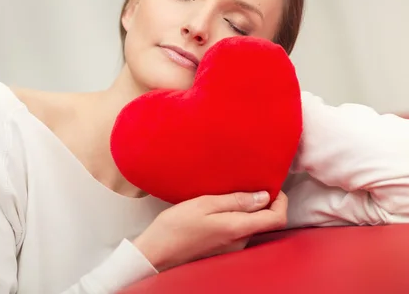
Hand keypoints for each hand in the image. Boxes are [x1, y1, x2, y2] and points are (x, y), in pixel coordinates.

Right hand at [133, 191, 287, 270]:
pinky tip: (217, 210)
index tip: (270, 185)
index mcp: (238, 228)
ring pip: (251, 225)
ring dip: (246, 209)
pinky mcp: (223, 250)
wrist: (156, 252)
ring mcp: (232, 248)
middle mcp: (240, 242)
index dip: (280, 200)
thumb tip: (263, 196)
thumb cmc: (176, 226)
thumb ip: (235, 200)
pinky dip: (235, 218)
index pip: (277, 218)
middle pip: (265, 221)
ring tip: (226, 194)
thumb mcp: (204, 204)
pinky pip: (238, 231)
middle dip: (262, 202)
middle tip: (245, 184)